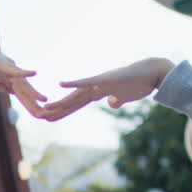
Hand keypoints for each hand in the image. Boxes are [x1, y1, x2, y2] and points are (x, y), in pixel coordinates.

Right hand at [0, 44, 45, 116]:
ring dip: (32, 92)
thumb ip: (2, 87)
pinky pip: (11, 68)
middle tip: (46, 115)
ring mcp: (3, 66)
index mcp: (7, 78)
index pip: (22, 94)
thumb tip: (13, 93)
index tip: (41, 116)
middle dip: (35, 103)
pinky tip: (33, 73)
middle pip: (24, 90)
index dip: (31, 105)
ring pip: (20, 82)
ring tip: (44, 101)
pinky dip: (22, 71)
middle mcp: (9, 71)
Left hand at [39, 57, 173, 120]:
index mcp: (98, 92)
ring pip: (76, 94)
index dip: (63, 111)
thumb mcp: (125, 97)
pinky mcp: (105, 78)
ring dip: (61, 101)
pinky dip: (75, 82)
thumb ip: (116, 100)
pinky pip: (87, 81)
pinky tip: (61, 84)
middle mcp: (95, 86)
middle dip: (56, 109)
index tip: (49, 119)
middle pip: (72, 100)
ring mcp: (99, 82)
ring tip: (45, 108)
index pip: (76, 104)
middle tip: (38, 116)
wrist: (152, 72)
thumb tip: (110, 103)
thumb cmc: (140, 84)